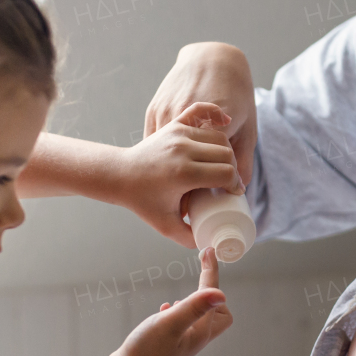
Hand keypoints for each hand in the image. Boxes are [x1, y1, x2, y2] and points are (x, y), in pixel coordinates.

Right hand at [102, 247, 231, 355]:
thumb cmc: (146, 353)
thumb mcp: (170, 323)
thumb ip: (195, 306)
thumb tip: (222, 293)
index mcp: (201, 331)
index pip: (214, 297)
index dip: (211, 273)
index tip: (207, 252)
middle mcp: (195, 338)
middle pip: (219, 314)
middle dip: (212, 293)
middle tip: (200, 275)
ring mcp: (181, 343)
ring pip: (198, 318)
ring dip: (194, 301)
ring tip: (183, 293)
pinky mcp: (167, 344)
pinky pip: (180, 323)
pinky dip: (176, 311)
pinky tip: (164, 310)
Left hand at [121, 102, 241, 246]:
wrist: (120, 174)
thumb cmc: (142, 201)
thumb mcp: (165, 225)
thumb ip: (189, 239)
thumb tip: (211, 244)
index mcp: (183, 173)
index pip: (226, 174)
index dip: (235, 185)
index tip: (234, 193)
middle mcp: (183, 150)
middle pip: (226, 155)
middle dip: (233, 170)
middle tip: (230, 182)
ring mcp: (178, 134)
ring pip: (218, 137)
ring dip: (226, 151)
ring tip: (224, 165)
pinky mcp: (174, 125)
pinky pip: (201, 111)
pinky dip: (215, 113)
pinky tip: (224, 120)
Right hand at [145, 42, 257, 188]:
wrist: (212, 59)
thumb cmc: (236, 96)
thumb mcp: (249, 128)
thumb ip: (245, 159)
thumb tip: (242, 191)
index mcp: (215, 132)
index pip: (209, 174)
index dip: (207, 192)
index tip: (209, 203)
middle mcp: (189, 124)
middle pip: (184, 168)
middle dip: (188, 187)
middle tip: (194, 198)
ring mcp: (168, 115)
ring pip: (166, 155)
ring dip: (170, 172)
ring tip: (178, 184)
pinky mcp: (154, 110)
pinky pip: (153, 142)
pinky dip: (159, 154)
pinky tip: (165, 161)